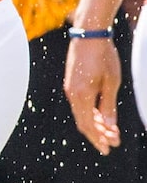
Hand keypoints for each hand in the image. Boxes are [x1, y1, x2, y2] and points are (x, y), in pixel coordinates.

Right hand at [64, 37, 121, 153]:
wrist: (89, 34)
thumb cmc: (103, 56)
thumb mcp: (111, 83)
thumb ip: (109, 106)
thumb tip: (110, 127)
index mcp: (81, 95)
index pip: (88, 125)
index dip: (98, 139)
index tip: (109, 149)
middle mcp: (71, 93)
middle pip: (82, 121)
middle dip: (97, 134)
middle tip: (112, 143)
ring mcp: (70, 86)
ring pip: (80, 113)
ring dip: (94, 124)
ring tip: (109, 130)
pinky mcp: (72, 81)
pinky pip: (79, 103)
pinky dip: (90, 113)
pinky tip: (100, 115)